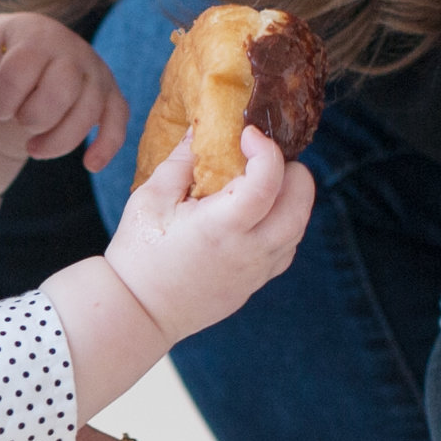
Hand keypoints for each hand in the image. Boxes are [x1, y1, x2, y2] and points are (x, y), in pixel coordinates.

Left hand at [0, 12, 132, 180]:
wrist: (35, 43)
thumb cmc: (8, 57)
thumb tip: (1, 109)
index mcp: (38, 38)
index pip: (21, 70)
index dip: (2, 100)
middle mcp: (73, 52)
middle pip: (60, 91)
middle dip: (32, 118)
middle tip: (18, 122)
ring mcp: (96, 73)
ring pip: (88, 112)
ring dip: (57, 141)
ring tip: (33, 149)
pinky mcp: (111, 95)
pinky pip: (117, 121)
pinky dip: (107, 146)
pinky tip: (90, 165)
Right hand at [106, 128, 316, 340]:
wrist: (139, 311)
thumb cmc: (139, 254)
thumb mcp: (150, 199)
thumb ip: (181, 161)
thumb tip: (201, 130)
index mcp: (221, 227)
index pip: (268, 181)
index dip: (266, 149)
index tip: (248, 134)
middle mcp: (249, 250)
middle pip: (301, 201)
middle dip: (289, 170)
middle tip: (259, 161)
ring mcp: (258, 270)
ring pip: (300, 224)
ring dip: (288, 197)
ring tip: (256, 185)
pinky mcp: (257, 282)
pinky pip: (287, 246)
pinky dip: (281, 223)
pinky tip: (253, 216)